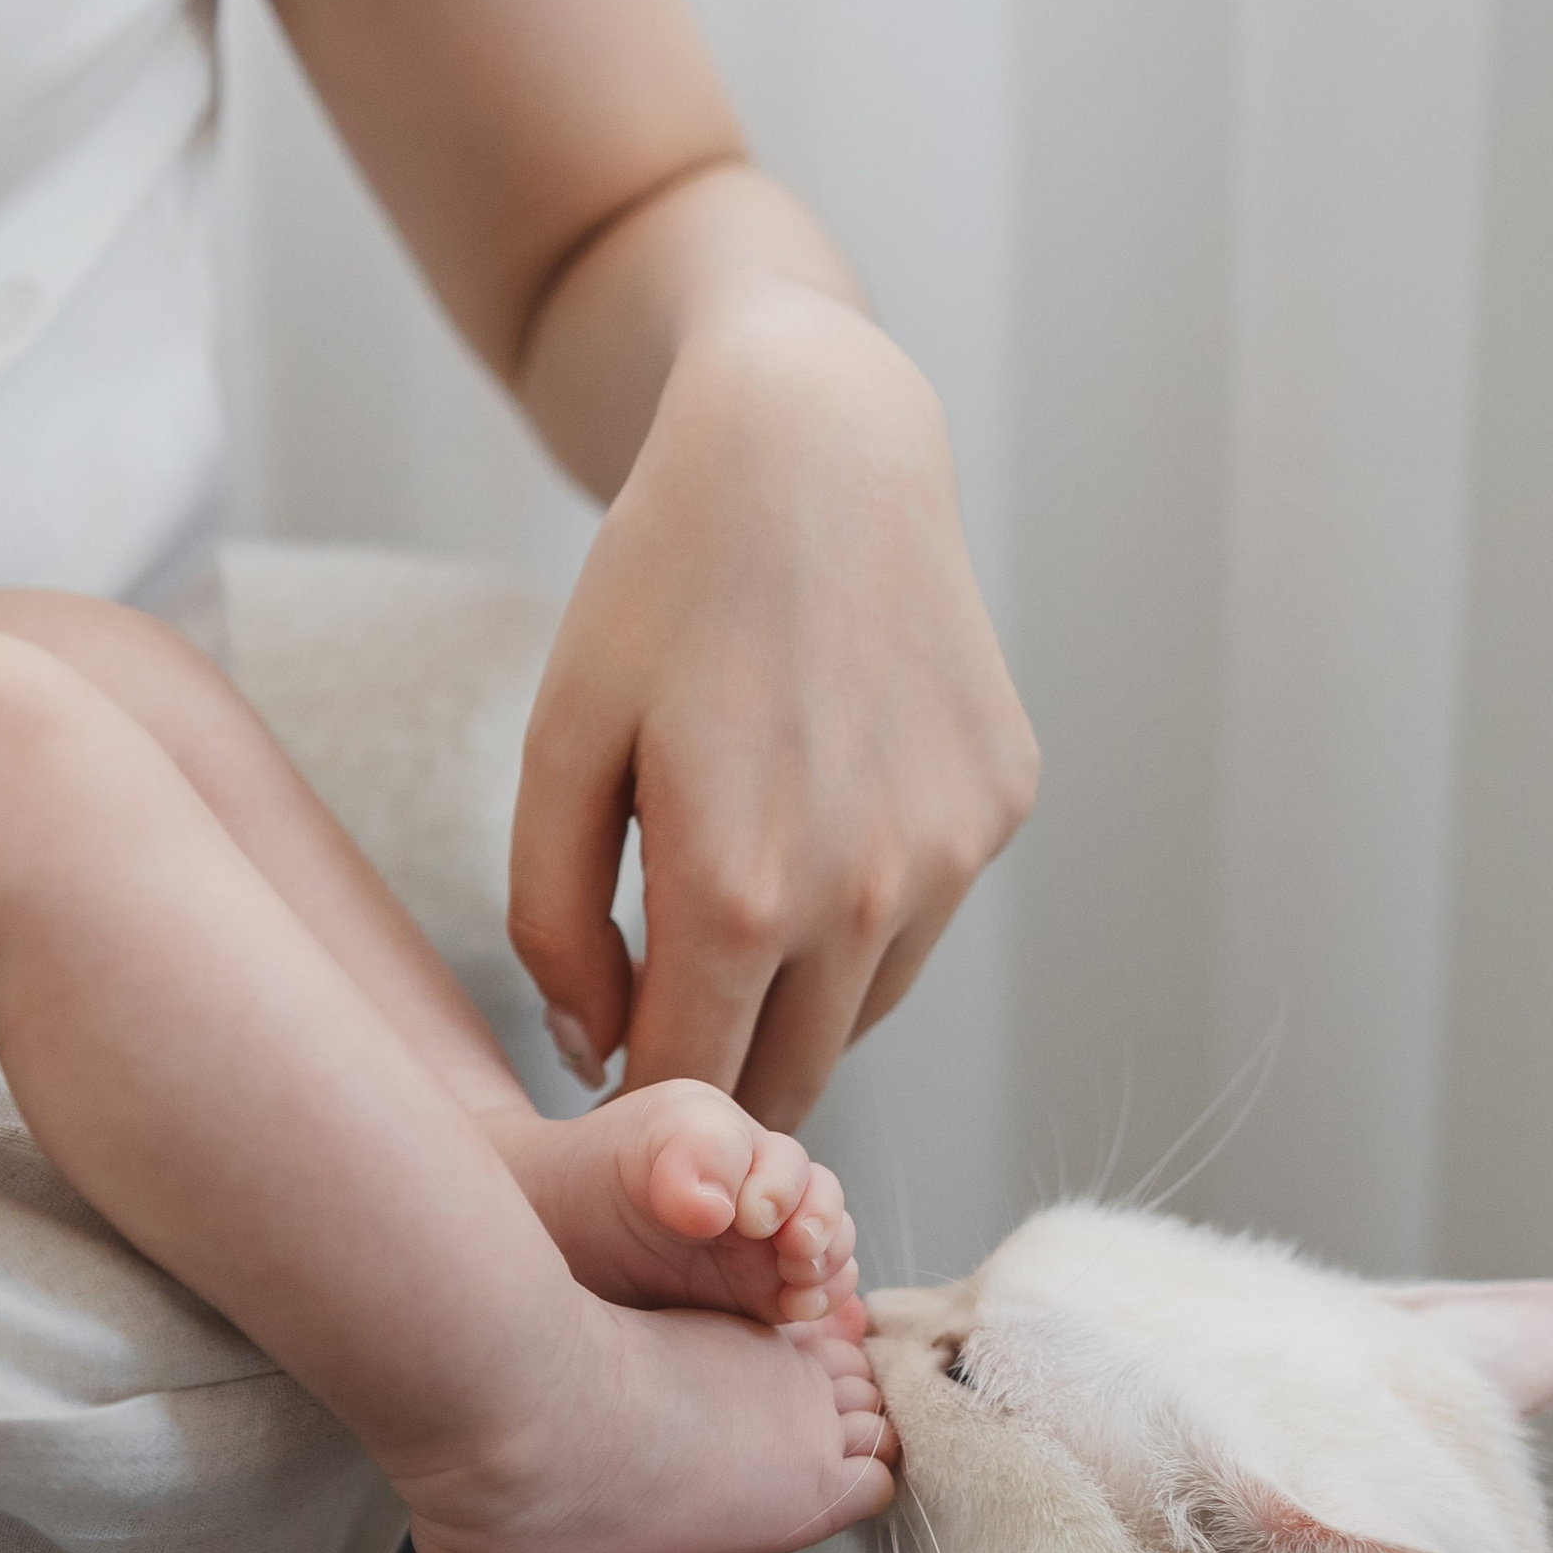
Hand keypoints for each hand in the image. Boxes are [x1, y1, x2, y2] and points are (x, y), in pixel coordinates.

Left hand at [509, 292, 1038, 1131]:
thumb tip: (593, 1047)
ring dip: (795, 1000)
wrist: (814, 448)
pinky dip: (865, 916)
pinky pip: (922, 925)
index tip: (605, 1088)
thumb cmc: (660, 589)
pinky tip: (823, 814)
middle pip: (787, 1080)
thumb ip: (552, 924)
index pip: (687, 1084)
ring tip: (738, 900)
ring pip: (859, 1015)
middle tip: (665, 1018)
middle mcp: (865, 896)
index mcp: (737, 893)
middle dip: (719, 1076)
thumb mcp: (558, 746)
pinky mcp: (1001, 810)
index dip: (635, 1105)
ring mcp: (951, 856)